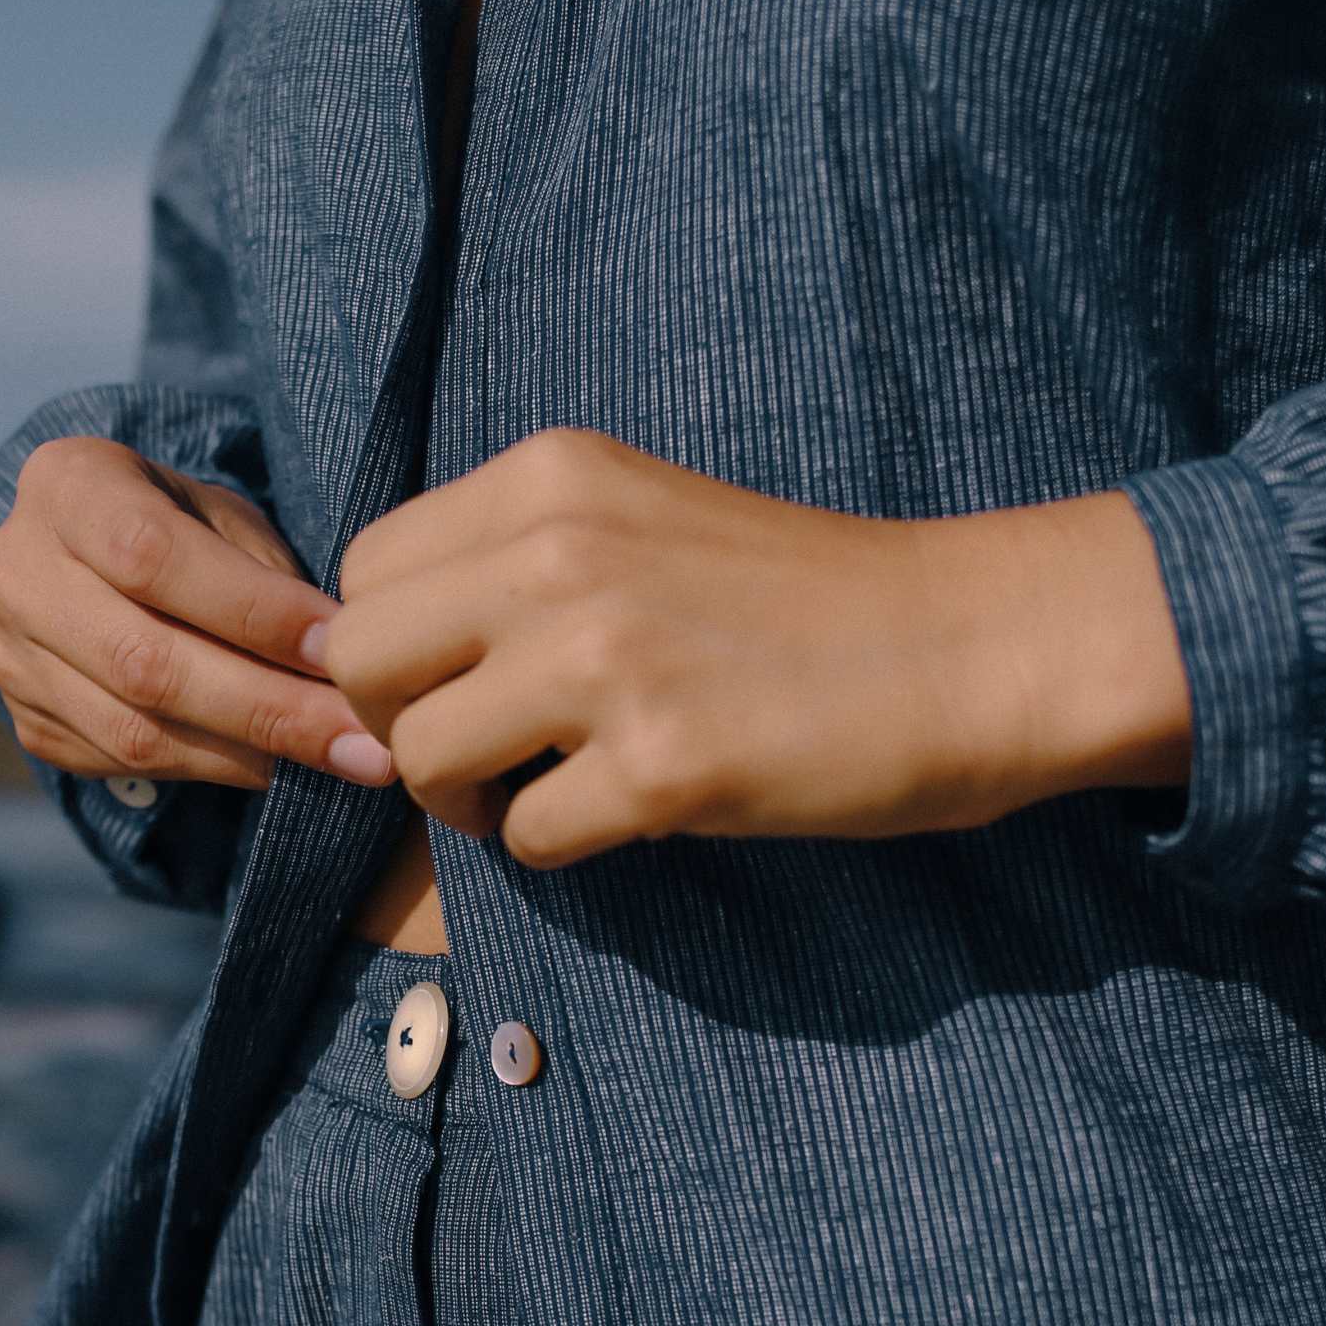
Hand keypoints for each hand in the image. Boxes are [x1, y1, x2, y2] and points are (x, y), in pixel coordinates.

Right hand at [0, 437, 396, 791]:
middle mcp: (12, 570)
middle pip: (142, 661)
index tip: (341, 651)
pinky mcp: (23, 720)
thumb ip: (264, 575)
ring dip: (249, 755)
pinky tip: (270, 763)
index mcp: (64, 485)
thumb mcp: (220, 515)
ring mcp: (5, 654)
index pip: (152, 558)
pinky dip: (208, 770)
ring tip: (337, 759)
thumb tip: (339, 662)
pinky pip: (122, 764)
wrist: (87, 559)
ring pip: (133, 730)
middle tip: (366, 744)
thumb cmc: (180, 525)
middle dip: (270, 709)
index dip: (252, 612)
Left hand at [310, 429, 1191, 866]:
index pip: (365, 567)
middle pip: (357, 661)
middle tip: (475, 756)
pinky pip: (522, 839)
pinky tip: (625, 817)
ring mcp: (605, 660)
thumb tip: (382, 659)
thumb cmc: (804, 598)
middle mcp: (559, 553)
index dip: (388, 648)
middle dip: (396, 725)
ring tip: (543, 792)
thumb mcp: (640, 519)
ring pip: (419, 756)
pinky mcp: (658, 765)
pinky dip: (557, 848)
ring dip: (465, 800)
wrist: (968, 644)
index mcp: (549, 478)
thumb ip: (516, 561)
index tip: (453, 685)